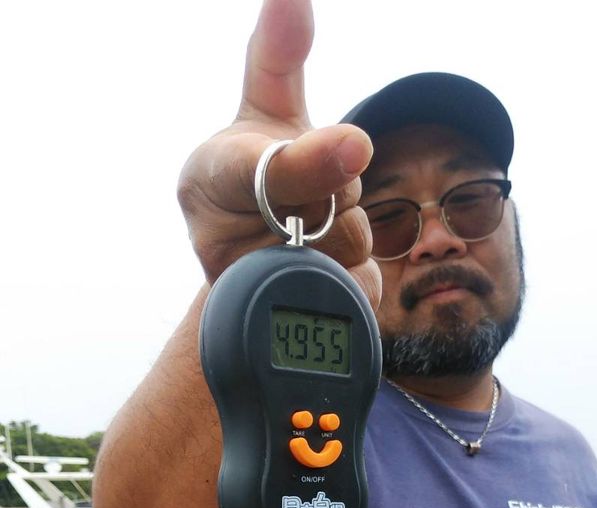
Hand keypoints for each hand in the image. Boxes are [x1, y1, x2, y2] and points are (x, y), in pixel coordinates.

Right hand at [177, 0, 380, 306]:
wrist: (249, 263)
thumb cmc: (257, 172)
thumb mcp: (264, 110)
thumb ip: (277, 58)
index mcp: (208, 178)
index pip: (266, 171)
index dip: (312, 161)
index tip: (357, 144)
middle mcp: (217, 241)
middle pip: (326, 208)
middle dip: (338, 190)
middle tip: (311, 192)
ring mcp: (253, 294)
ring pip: (348, 251)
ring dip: (350, 234)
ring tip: (314, 232)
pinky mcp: (290, 329)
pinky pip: (356, 295)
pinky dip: (359, 279)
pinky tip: (329, 271)